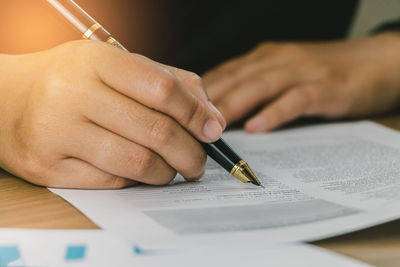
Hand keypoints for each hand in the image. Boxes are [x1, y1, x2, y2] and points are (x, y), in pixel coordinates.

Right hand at [0, 40, 224, 188]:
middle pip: (155, 131)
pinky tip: (139, 173)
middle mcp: (72, 93)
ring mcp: (56, 132)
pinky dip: (137, 182)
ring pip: (137, 163)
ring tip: (172, 169)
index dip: (196, 113)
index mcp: (95, 61)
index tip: (212, 130)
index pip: (162, 89)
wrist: (4, 99)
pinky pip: (112, 183)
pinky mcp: (47, 168)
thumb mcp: (115, 67)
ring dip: (167, 172)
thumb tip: (211, 118)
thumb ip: (168, 84)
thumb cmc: (70, 81)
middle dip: (190, 153)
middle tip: (199, 161)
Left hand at [204, 33, 399, 131]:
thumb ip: (254, 87)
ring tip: (213, 127)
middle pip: (236, 79)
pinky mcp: (325, 87)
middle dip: (208, 101)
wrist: (374, 62)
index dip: (200, 92)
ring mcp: (302, 72)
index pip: (224, 73)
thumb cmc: (321, 72)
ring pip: (260, 86)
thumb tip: (219, 110)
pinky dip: (275, 113)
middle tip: (185, 122)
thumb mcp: (282, 73)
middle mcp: (278, 60)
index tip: (179, 111)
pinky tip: (258, 127)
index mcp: (264, 58)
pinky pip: (295, 99)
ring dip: (234, 106)